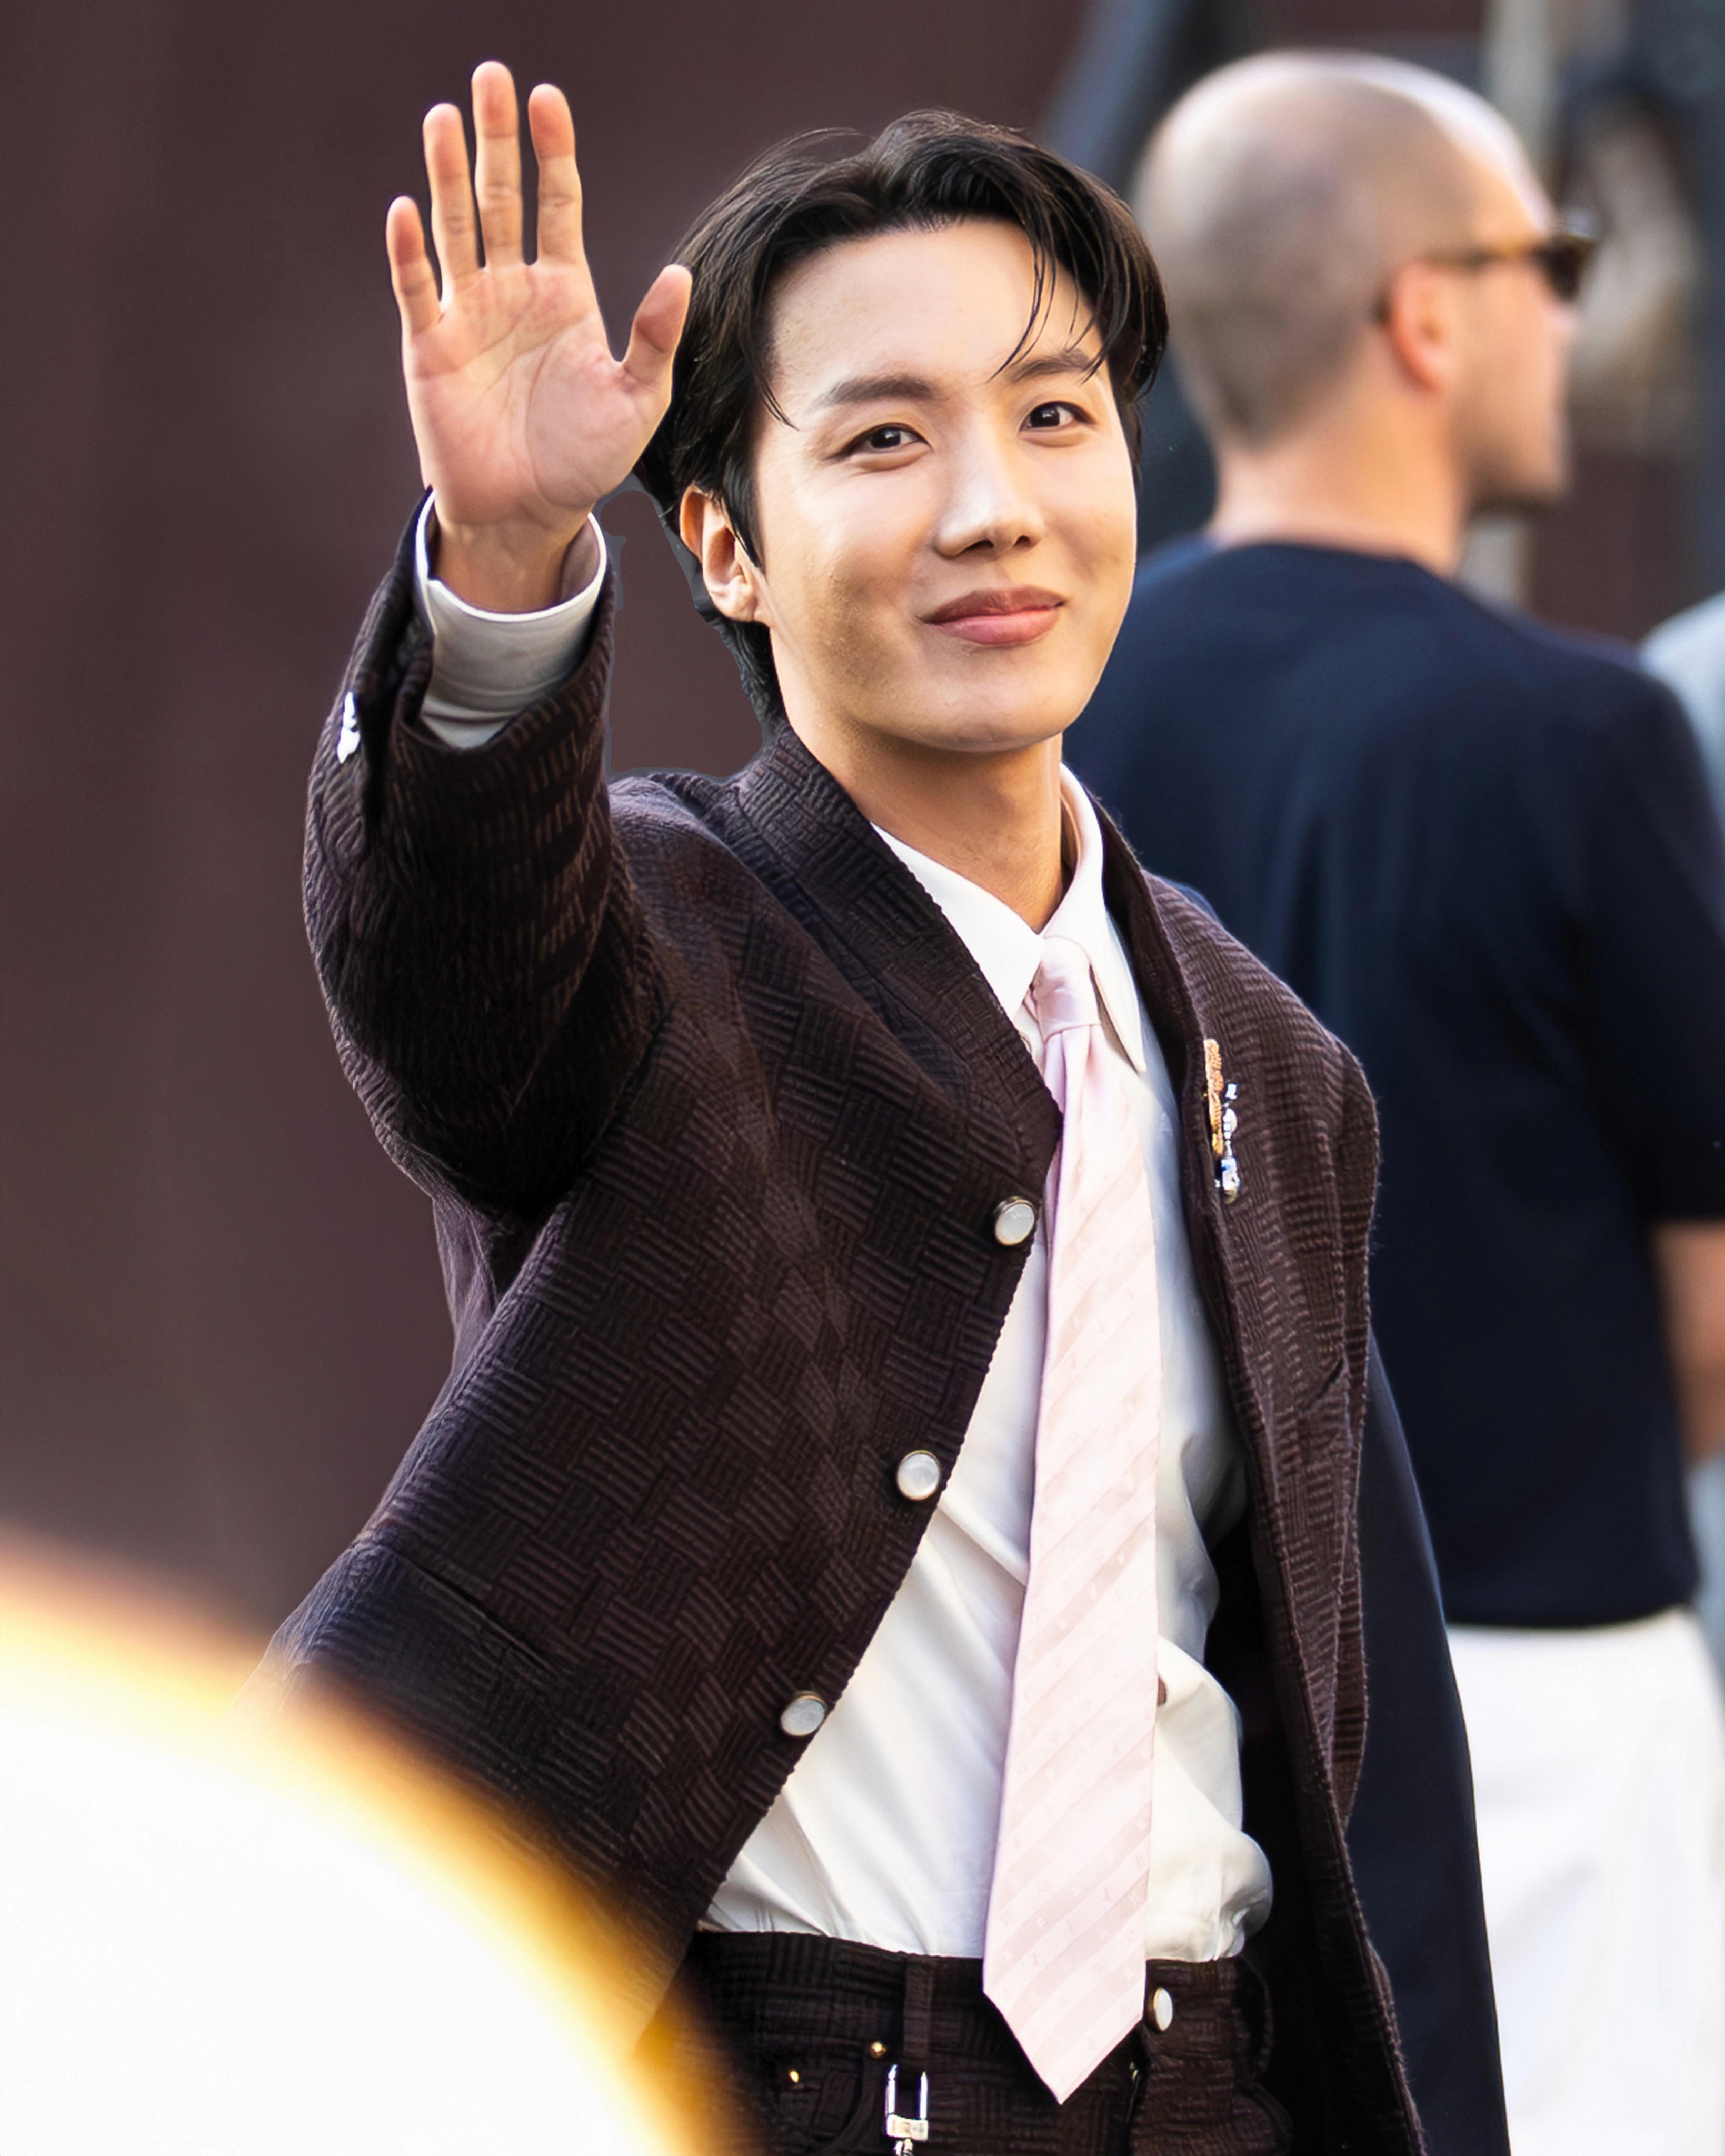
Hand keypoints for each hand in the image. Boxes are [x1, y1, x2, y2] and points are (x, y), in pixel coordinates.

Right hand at [386, 62, 690, 610]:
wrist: (530, 513)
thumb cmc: (585, 460)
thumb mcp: (638, 401)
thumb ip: (655, 339)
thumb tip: (680, 275)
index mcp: (563, 292)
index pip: (557, 203)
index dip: (551, 151)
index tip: (547, 98)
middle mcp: (511, 291)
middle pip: (500, 199)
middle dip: (494, 140)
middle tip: (490, 78)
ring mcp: (468, 315)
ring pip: (455, 229)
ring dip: (448, 175)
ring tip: (445, 117)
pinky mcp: (431, 348)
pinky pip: (418, 290)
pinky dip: (410, 252)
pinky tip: (407, 209)